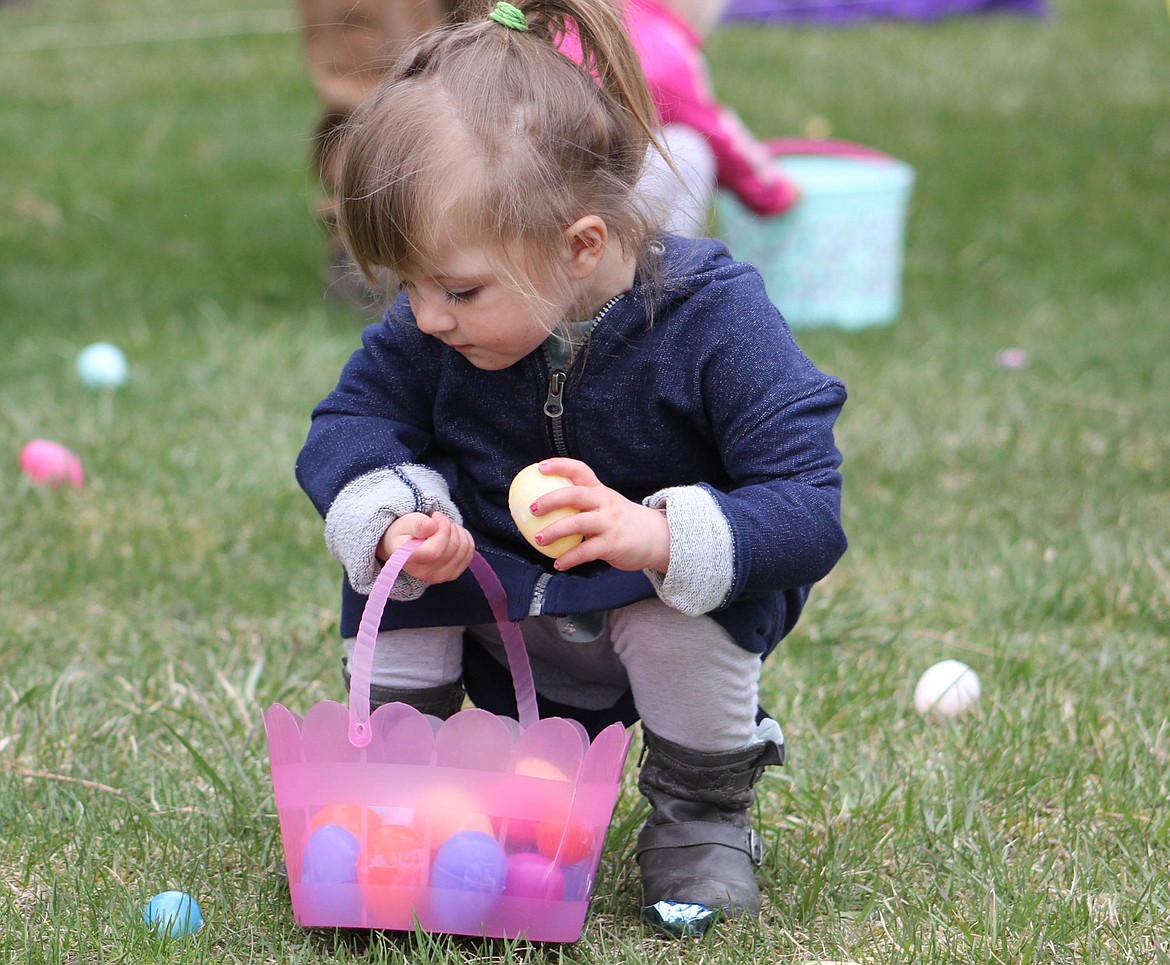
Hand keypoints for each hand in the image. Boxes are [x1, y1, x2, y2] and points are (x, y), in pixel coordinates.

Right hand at [379, 511, 474, 583]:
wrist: (405, 547)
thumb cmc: (405, 533)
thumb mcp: (406, 523)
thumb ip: (417, 524)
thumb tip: (430, 526)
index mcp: (410, 561)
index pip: (435, 551)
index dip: (442, 529)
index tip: (435, 516)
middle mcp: (427, 574)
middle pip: (453, 547)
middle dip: (449, 526)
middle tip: (437, 520)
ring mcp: (442, 576)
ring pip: (464, 548)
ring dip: (457, 531)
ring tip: (442, 528)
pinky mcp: (453, 574)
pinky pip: (469, 551)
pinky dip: (464, 537)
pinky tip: (451, 534)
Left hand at [525, 459, 670, 573]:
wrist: (657, 538)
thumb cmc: (623, 521)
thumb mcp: (608, 504)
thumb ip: (585, 504)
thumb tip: (548, 506)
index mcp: (600, 491)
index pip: (580, 470)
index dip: (559, 466)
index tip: (539, 468)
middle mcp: (605, 503)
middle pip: (575, 495)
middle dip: (550, 500)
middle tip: (533, 509)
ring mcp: (609, 523)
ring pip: (577, 523)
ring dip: (554, 532)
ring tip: (539, 540)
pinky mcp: (612, 544)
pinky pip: (585, 551)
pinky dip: (569, 558)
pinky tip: (558, 564)